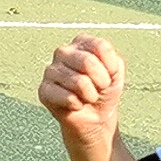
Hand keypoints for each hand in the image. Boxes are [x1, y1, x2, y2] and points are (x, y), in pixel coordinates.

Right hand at [40, 35, 126, 155]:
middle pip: (88, 62)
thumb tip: (92, 63)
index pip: (100, 47)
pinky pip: (68, 97)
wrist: (96, 117)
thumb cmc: (104, 91)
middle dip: (101, 82)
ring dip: (90, 95)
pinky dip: (78, 105)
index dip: (111, 66)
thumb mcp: (116, 71)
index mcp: (81, 43)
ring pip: (79, 82)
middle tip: (99, 88)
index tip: (109, 75)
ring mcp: (51, 70)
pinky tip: (76, 104)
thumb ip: (111, 59)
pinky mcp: (44, 90)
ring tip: (87, 97)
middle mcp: (63, 52)